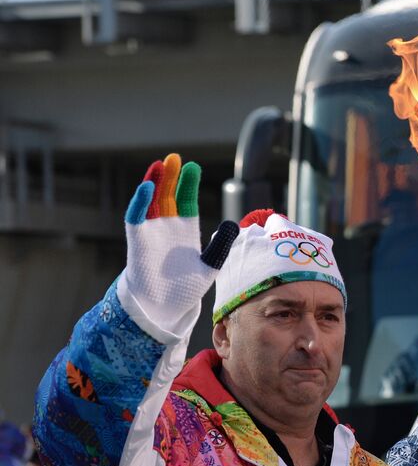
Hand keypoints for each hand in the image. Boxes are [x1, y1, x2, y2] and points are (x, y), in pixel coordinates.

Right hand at [117, 154, 237, 325]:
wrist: (164, 307)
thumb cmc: (185, 287)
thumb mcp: (210, 265)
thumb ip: (220, 245)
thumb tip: (232, 223)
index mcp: (185, 231)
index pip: (187, 201)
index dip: (188, 185)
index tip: (193, 168)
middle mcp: (168, 228)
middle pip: (169, 196)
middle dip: (172, 178)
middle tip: (176, 158)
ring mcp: (152, 232)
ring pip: (152, 202)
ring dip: (154, 183)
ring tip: (160, 164)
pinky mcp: (139, 241)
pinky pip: (137, 217)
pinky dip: (141, 202)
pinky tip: (148, 188)